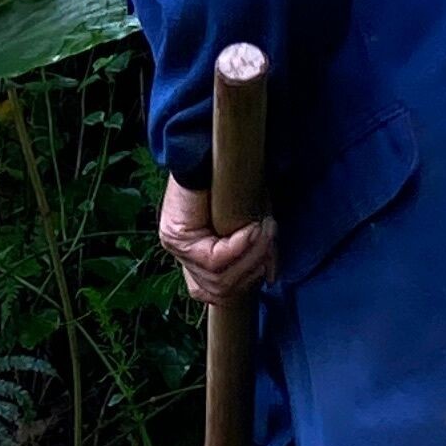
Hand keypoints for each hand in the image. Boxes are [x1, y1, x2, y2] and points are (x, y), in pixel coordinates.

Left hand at [159, 168, 274, 307]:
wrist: (208, 152)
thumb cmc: (232, 184)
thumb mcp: (249, 225)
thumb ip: (255, 252)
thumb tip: (270, 277)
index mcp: (196, 257)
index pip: (215, 293)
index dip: (245, 282)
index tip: (267, 266)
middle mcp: (182, 255)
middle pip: (221, 289)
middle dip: (254, 266)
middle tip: (271, 237)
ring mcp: (175, 247)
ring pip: (219, 278)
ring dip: (251, 255)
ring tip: (264, 229)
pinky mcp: (175, 236)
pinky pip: (213, 260)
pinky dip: (239, 247)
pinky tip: (251, 229)